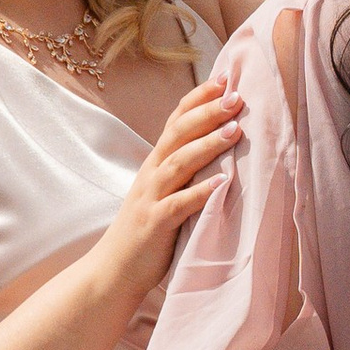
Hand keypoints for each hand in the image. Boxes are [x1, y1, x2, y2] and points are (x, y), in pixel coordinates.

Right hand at [91, 76, 242, 310]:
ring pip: (180, 162)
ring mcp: (152, 197)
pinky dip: (201, 192)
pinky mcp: (155, 223)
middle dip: (207, 112)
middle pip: (179, 133)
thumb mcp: (163, 194)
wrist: (113, 270)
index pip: (176, 121)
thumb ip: (182, 172)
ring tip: (235, 130)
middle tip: (236, 96)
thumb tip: (216, 151)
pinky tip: (223, 183)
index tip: (224, 79)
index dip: (198, 98)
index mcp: (155, 164)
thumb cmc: (145, 232)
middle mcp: (151, 174)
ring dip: (208, 144)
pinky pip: (180, 204)